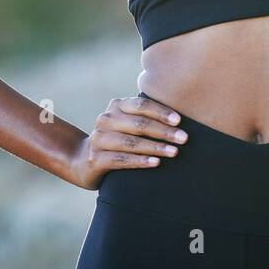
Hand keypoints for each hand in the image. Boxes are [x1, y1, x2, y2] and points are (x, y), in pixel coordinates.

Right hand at [68, 95, 188, 190]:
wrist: (84, 160)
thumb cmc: (119, 139)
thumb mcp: (129, 123)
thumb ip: (147, 117)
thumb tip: (182, 118)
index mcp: (117, 106)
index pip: (141, 105)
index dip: (160, 112)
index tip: (179, 121)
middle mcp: (106, 119)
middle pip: (138, 124)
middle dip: (163, 131)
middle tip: (183, 139)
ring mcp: (99, 139)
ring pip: (131, 142)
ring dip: (155, 147)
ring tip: (174, 152)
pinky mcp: (96, 158)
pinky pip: (121, 159)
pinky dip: (140, 161)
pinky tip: (155, 163)